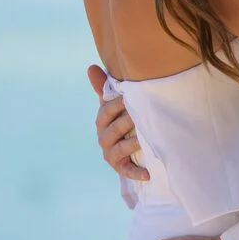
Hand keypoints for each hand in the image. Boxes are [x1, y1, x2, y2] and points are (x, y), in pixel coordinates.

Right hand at [88, 64, 148, 181]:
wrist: (129, 147)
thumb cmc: (121, 119)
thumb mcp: (114, 104)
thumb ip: (104, 87)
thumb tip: (90, 67)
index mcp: (102, 121)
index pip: (105, 112)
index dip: (115, 105)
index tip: (128, 97)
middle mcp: (104, 138)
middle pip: (113, 129)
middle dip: (125, 122)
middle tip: (138, 116)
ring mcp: (111, 153)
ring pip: (119, 148)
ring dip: (130, 144)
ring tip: (142, 139)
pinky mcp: (120, 167)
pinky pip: (127, 170)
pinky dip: (136, 172)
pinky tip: (147, 173)